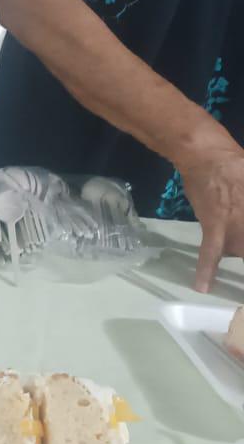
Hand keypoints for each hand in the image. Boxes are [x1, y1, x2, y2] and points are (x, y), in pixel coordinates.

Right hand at [175, 141, 243, 291]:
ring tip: (236, 263)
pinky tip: (203, 286)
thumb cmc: (238, 165)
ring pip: (240, 251)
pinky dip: (206, 270)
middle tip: (240, 257)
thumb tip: (242, 213)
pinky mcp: (214, 226)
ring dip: (241, 257)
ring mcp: (235, 224)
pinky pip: (210, 253)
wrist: (208, 156)